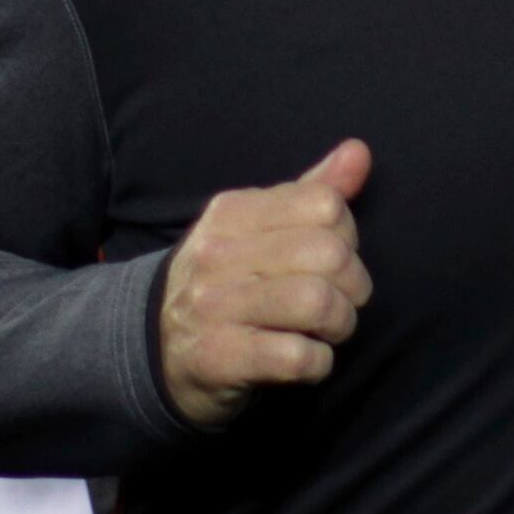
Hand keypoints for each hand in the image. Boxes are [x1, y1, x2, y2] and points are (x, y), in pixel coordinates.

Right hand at [153, 139, 375, 428]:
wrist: (154, 349)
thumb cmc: (225, 283)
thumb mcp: (258, 228)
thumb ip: (312, 191)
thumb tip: (359, 151)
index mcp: (233, 213)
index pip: (325, 205)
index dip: (348, 236)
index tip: (334, 261)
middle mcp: (219, 254)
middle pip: (329, 254)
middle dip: (354, 285)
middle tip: (342, 302)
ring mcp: (215, 307)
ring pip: (317, 302)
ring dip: (340, 324)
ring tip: (327, 331)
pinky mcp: (219, 358)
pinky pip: (297, 356)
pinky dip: (318, 363)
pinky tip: (306, 359)